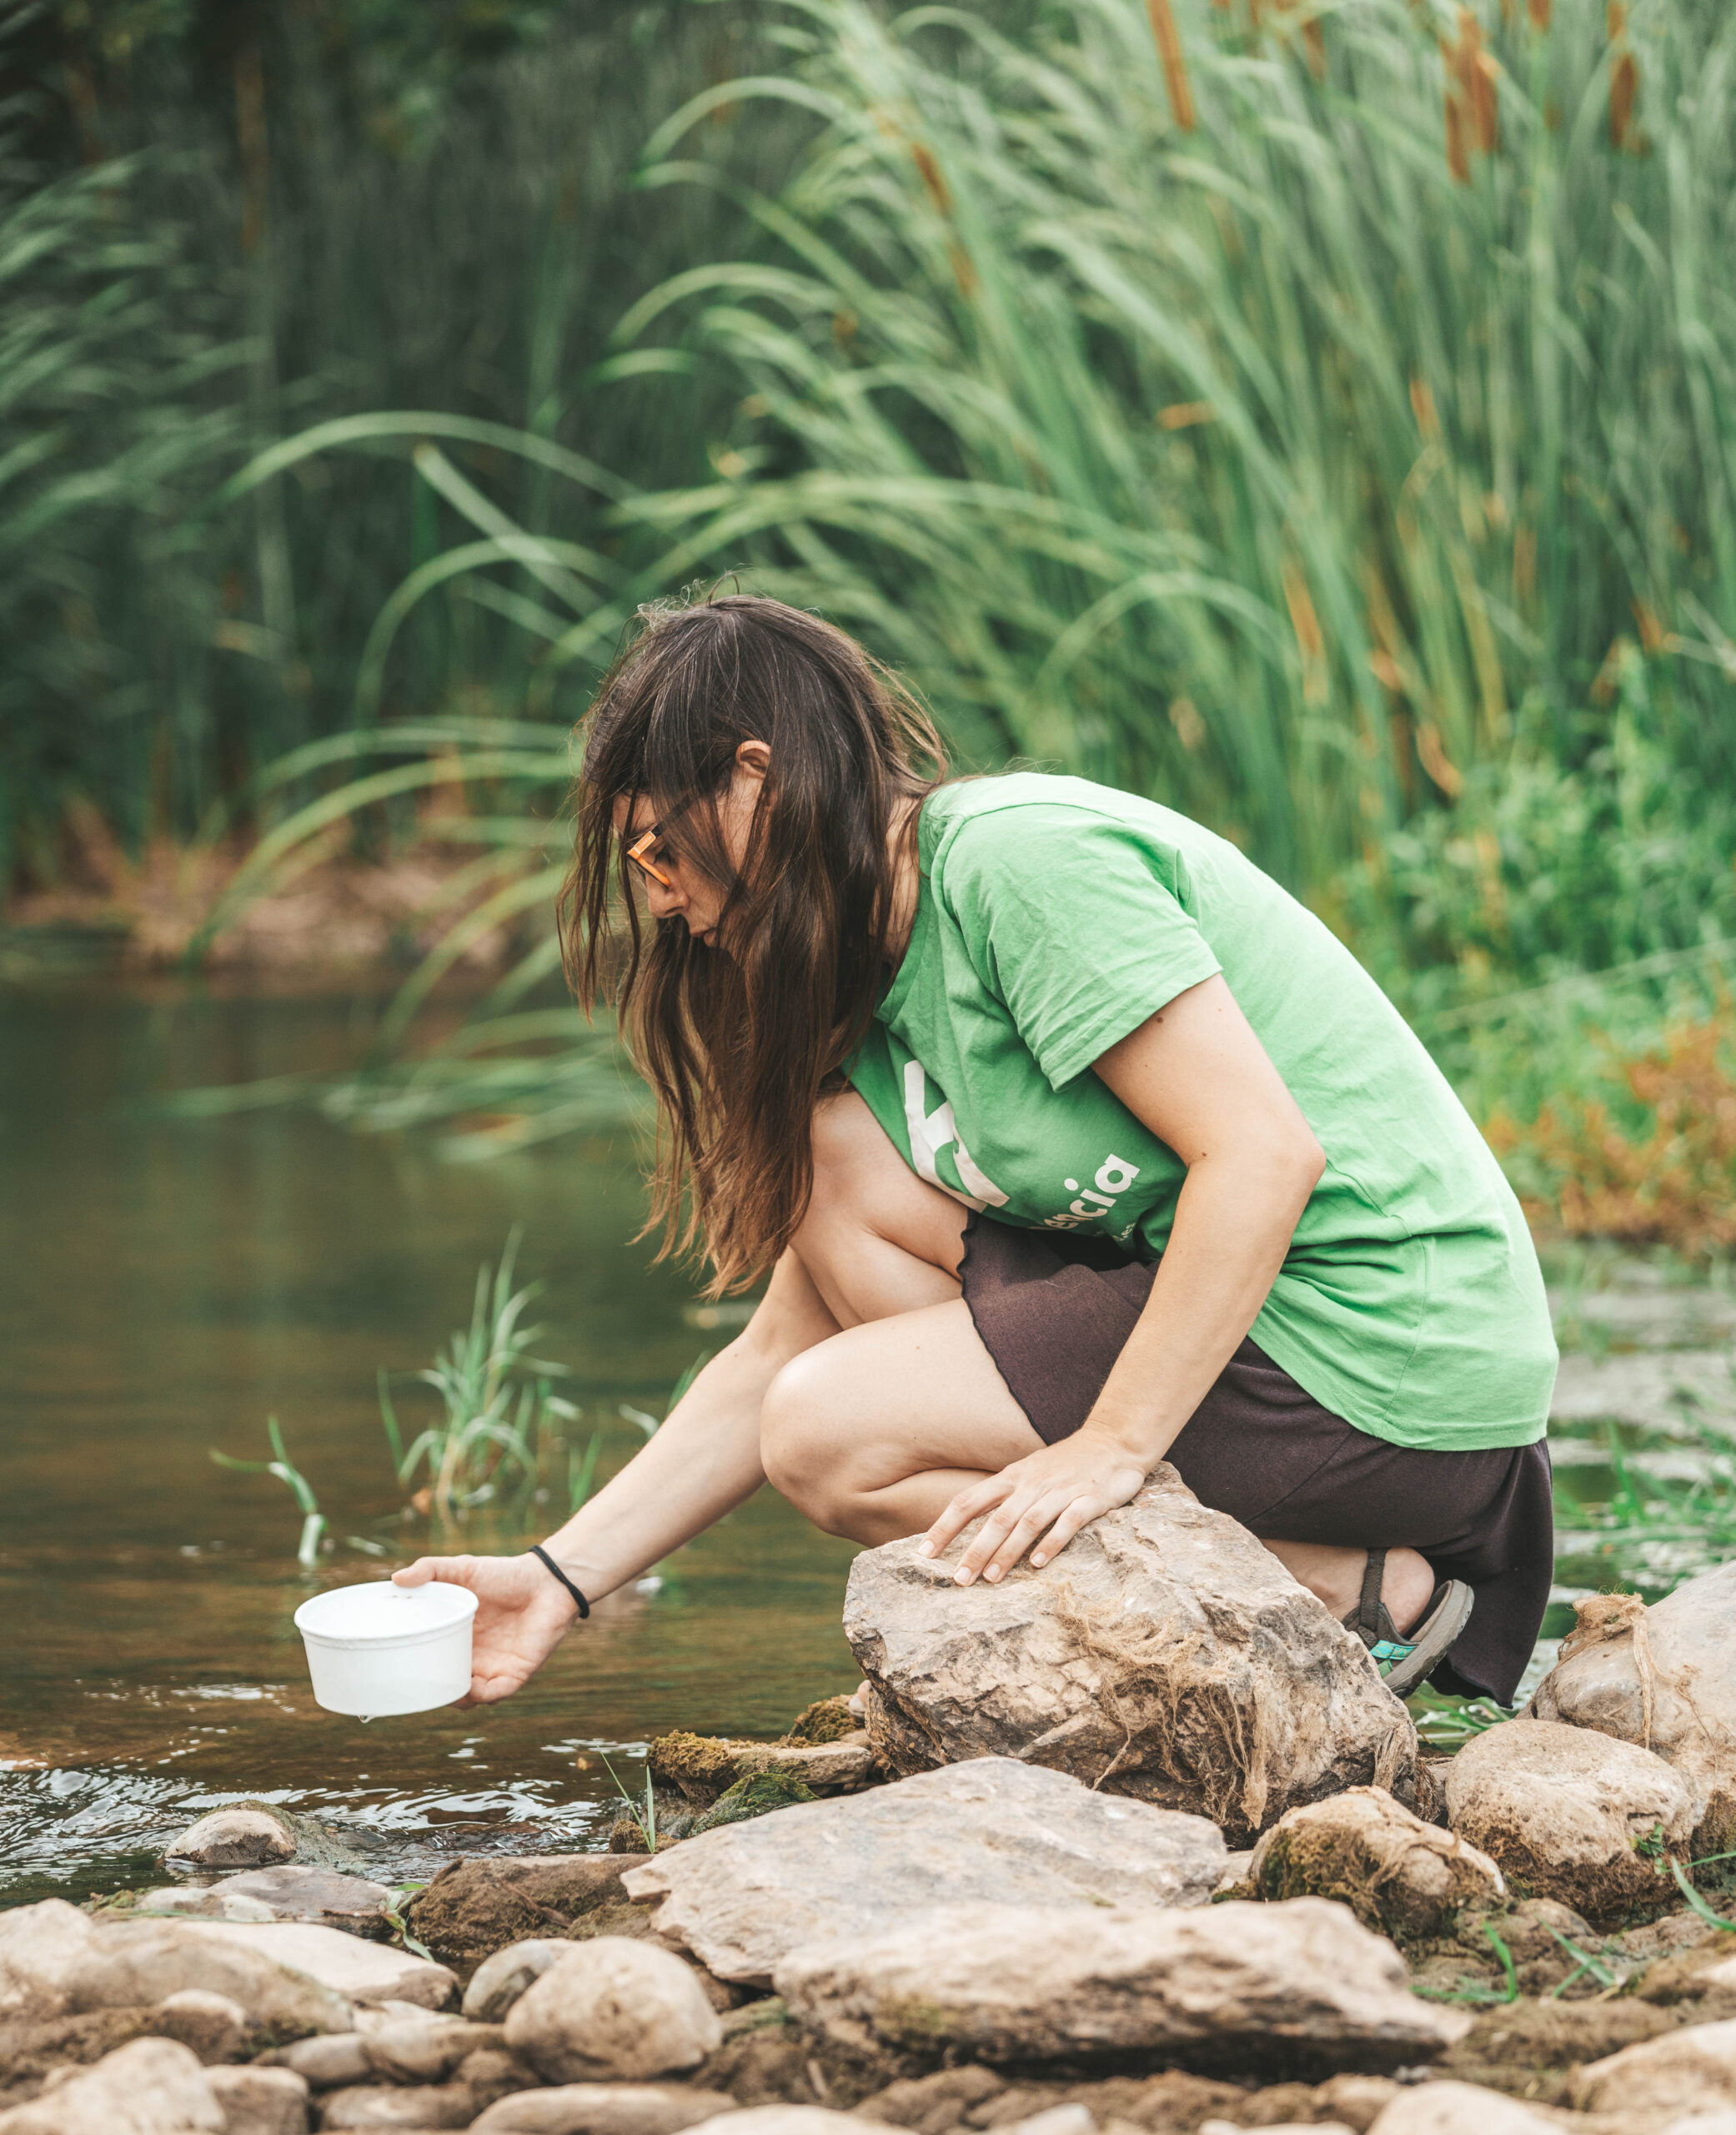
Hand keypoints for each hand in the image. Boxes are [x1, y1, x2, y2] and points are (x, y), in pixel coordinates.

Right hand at [394, 1553, 577, 1704]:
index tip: (395, 1670)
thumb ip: (431, 1569)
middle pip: (446, 1684)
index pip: (432, 1662)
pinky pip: (494, 1694)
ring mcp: (494, 1668)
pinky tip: (468, 1688)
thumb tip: (396, 1579)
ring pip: (467, 1696)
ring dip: (452, 1696)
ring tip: (438, 1688)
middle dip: (430, 1689)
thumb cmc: (507, 1574)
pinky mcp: (516, 1673)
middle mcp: (474, 1657)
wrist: (548, 1580)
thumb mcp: (463, 1569)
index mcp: (459, 1638)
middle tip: (410, 1685)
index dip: (416, 1669)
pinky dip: (480, 1696)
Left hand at [919, 1429, 1148, 1586]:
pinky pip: (1068, 1522)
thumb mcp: (1028, 1472)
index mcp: (1012, 1477)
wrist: (1115, 1441)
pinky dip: (1052, 1542)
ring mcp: (1060, 1490)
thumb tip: (966, 1522)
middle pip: (996, 1518)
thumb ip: (1003, 1496)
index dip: (944, 1526)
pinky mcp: (1089, 1499)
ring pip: (1028, 1522)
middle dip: (975, 1549)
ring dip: (1008, 1551)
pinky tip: (1038, 1563)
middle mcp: (1032, 1483)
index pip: (968, 1500)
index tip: (924, 1553)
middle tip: (958, 1580)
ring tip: (991, 1578)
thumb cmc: (1066, 1463)